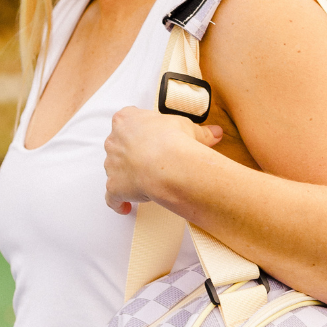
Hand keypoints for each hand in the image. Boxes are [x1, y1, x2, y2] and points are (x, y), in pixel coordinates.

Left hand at [104, 106, 222, 214]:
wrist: (167, 164)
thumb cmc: (174, 140)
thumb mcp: (189, 129)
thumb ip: (200, 131)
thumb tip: (214, 132)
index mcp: (127, 120)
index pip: (127, 121)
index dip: (139, 131)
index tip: (148, 137)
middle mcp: (114, 140)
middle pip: (118, 146)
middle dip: (130, 154)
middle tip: (148, 162)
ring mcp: (111, 164)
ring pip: (114, 170)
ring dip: (126, 176)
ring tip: (142, 184)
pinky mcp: (114, 186)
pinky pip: (112, 197)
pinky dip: (117, 202)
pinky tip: (125, 207)